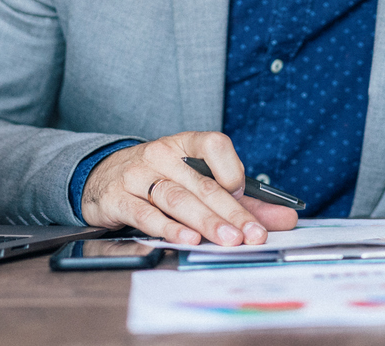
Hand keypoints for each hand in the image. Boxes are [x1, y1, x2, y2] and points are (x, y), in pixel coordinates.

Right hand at [80, 131, 298, 245]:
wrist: (99, 178)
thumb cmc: (156, 178)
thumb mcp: (193, 179)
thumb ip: (240, 201)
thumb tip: (284, 218)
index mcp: (182, 144)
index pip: (212, 144)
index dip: (230, 167)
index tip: (242, 190)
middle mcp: (160, 155)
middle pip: (202, 184)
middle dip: (231, 212)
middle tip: (253, 235)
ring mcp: (137, 176)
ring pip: (177, 199)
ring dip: (206, 221)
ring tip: (228, 240)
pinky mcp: (118, 198)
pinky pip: (146, 214)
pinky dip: (168, 227)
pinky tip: (187, 238)